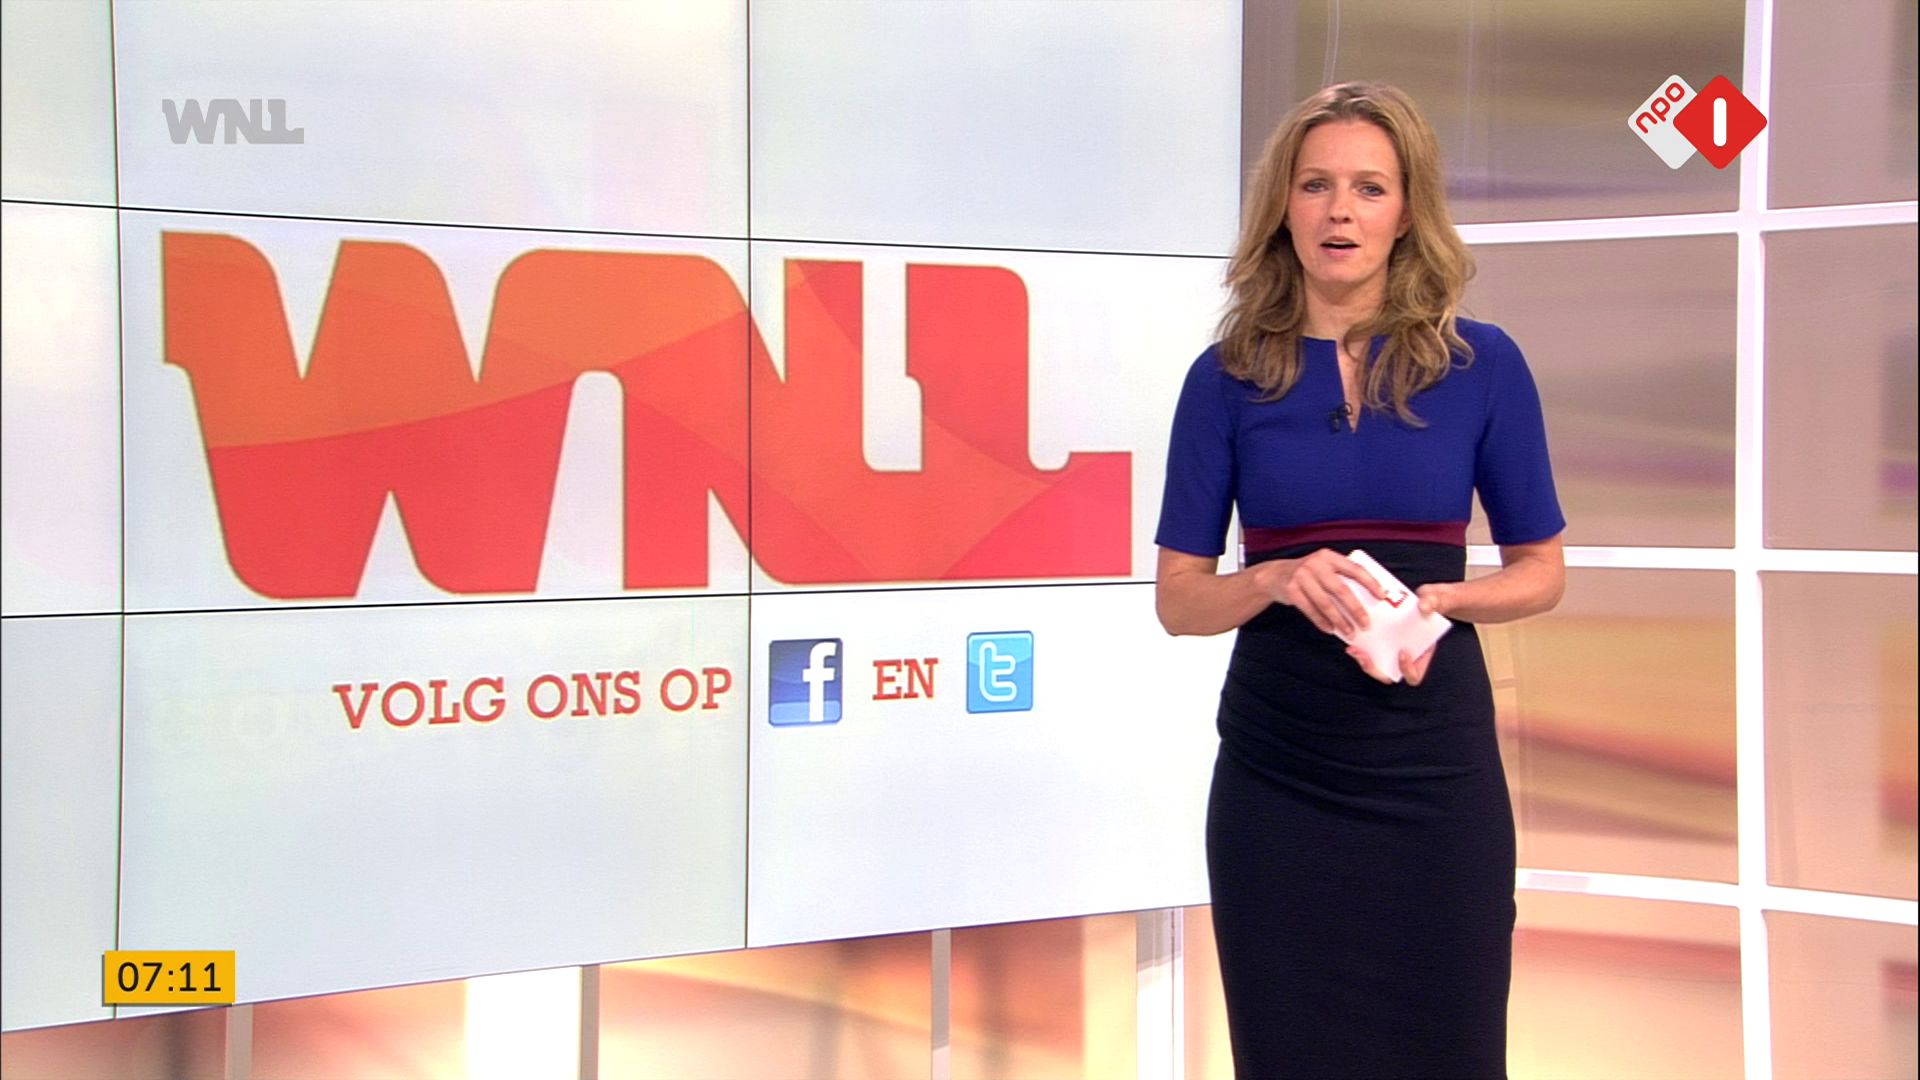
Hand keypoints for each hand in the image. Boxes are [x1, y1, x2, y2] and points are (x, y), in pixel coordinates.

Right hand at [1257, 549, 1382, 637]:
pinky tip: (1331, 630)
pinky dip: (1322, 622)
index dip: (1370, 583)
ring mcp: (1302, 577)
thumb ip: (1339, 577)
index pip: (1354, 569)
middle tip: (1366, 624)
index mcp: (1329, 557)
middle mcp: (1316, 564)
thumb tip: (1366, 599)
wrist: (1274, 575)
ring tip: (1350, 632)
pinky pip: (1310, 610)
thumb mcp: (1323, 567)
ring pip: (1326, 603)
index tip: (1382, 596)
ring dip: (1340, 621)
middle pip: (1341, 590)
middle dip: (1356, 609)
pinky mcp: (1291, 590)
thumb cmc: (1307, 574)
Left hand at [1346, 581, 1454, 684]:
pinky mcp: (1380, 640)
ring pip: (1375, 664)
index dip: (1407, 670)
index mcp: (1422, 655)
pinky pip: (1369, 649)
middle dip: (1375, 669)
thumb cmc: (1432, 601)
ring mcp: (1391, 650)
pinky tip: (1351, 635)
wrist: (1423, 596)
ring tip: (1353, 649)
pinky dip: (1360, 646)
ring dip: (1363, 660)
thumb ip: (1432, 602)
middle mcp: (1405, 656)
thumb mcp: (1435, 599)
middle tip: (1365, 657)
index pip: (1414, 676)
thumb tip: (1424, 608)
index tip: (1402, 653)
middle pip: (1388, 675)